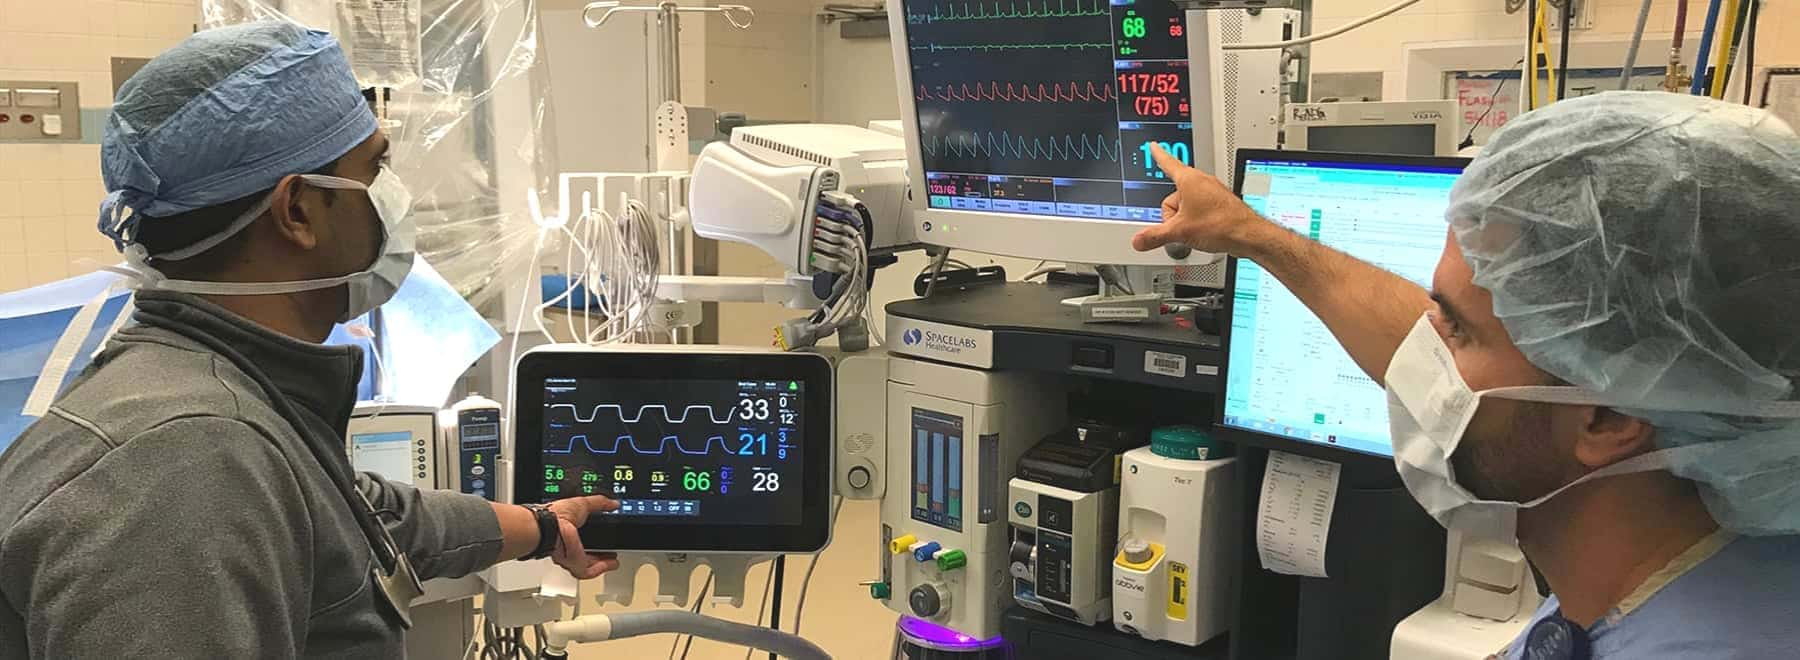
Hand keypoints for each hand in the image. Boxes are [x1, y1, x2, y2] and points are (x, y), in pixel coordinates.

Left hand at [544, 495, 621, 578]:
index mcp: (564, 530)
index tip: (602, 535)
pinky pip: (591, 571)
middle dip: (596, 554)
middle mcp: (565, 546)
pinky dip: (604, 567)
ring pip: (588, 565)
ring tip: (613, 560)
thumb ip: (600, 503)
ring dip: (602, 563)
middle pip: (583, 554)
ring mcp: (570, 556)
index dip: (591, 538)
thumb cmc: (557, 514)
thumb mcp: (583, 503)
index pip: (578, 537)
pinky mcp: (576, 564)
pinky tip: (613, 563)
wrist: (551, 527)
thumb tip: (613, 503)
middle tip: (608, 552)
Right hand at [1131, 143, 1271, 255]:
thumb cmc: (1221, 224)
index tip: (1154, 146)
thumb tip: (1139, 240)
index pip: (1168, 163)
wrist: (1247, 234)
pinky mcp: (1219, 203)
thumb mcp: (1180, 232)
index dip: (1159, 155)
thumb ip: (1155, 236)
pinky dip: (1197, 220)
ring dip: (1186, 219)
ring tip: (1196, 231)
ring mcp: (1212, 192)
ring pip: (1187, 204)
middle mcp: (1202, 182)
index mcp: (1189, 180)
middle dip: (1173, 215)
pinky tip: (1204, 231)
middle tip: (1181, 228)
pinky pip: (1200, 209)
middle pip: (1173, 196)